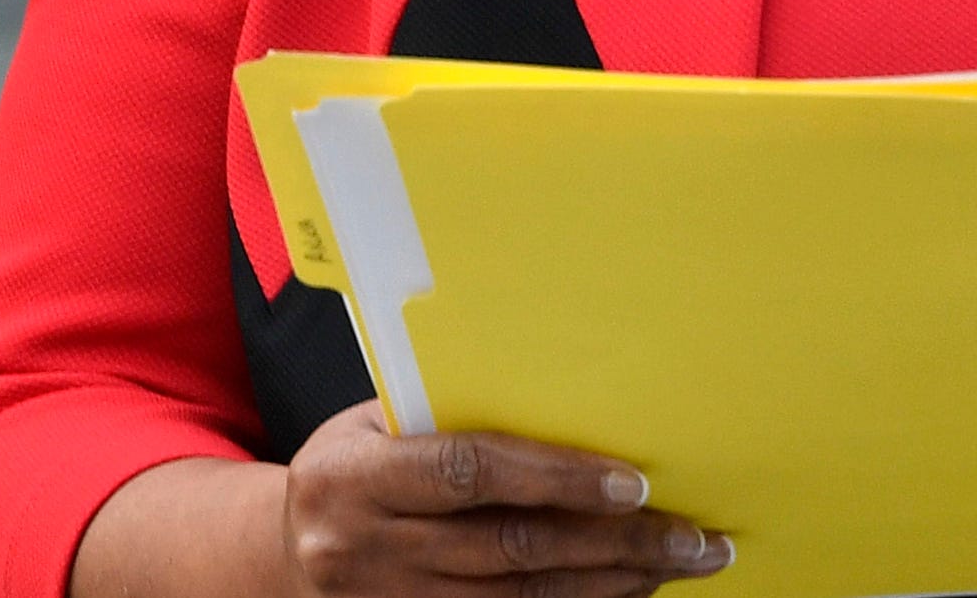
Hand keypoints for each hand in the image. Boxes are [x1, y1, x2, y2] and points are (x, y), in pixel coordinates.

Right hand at [280, 406, 730, 597]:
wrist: (283, 553)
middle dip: (615, 543)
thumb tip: (569, 397)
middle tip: (694, 535)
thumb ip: (451, 419)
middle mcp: (368, 550)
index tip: (634, 482)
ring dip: (612, 584)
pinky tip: (628, 590)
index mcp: (354, 479)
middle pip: (512, 551)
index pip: (471, 473)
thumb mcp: (373, 426)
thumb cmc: (350, 466)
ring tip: (681, 563)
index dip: (556, 478)